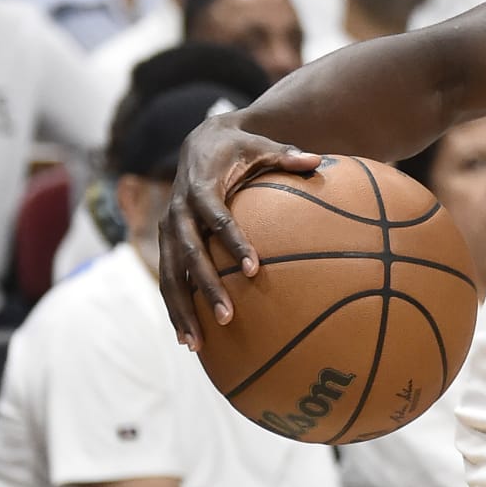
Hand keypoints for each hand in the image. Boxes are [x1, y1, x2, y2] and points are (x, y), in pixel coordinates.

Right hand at [158, 121, 320, 340]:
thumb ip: (287, 155)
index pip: (217, 218)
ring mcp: (168, 230)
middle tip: (228, 317)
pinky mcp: (167, 244)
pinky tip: (188, 339)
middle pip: (190, 253)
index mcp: (201, 187)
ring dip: (182, 309)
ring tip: (196, 344)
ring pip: (170, 274)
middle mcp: (178, 211)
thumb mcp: (261, 146)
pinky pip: (168, 280)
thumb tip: (318, 160)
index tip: (254, 269)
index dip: (234, 242)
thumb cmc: (237, 148)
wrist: (197, 143)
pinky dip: (175, 309)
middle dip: (206, 286)